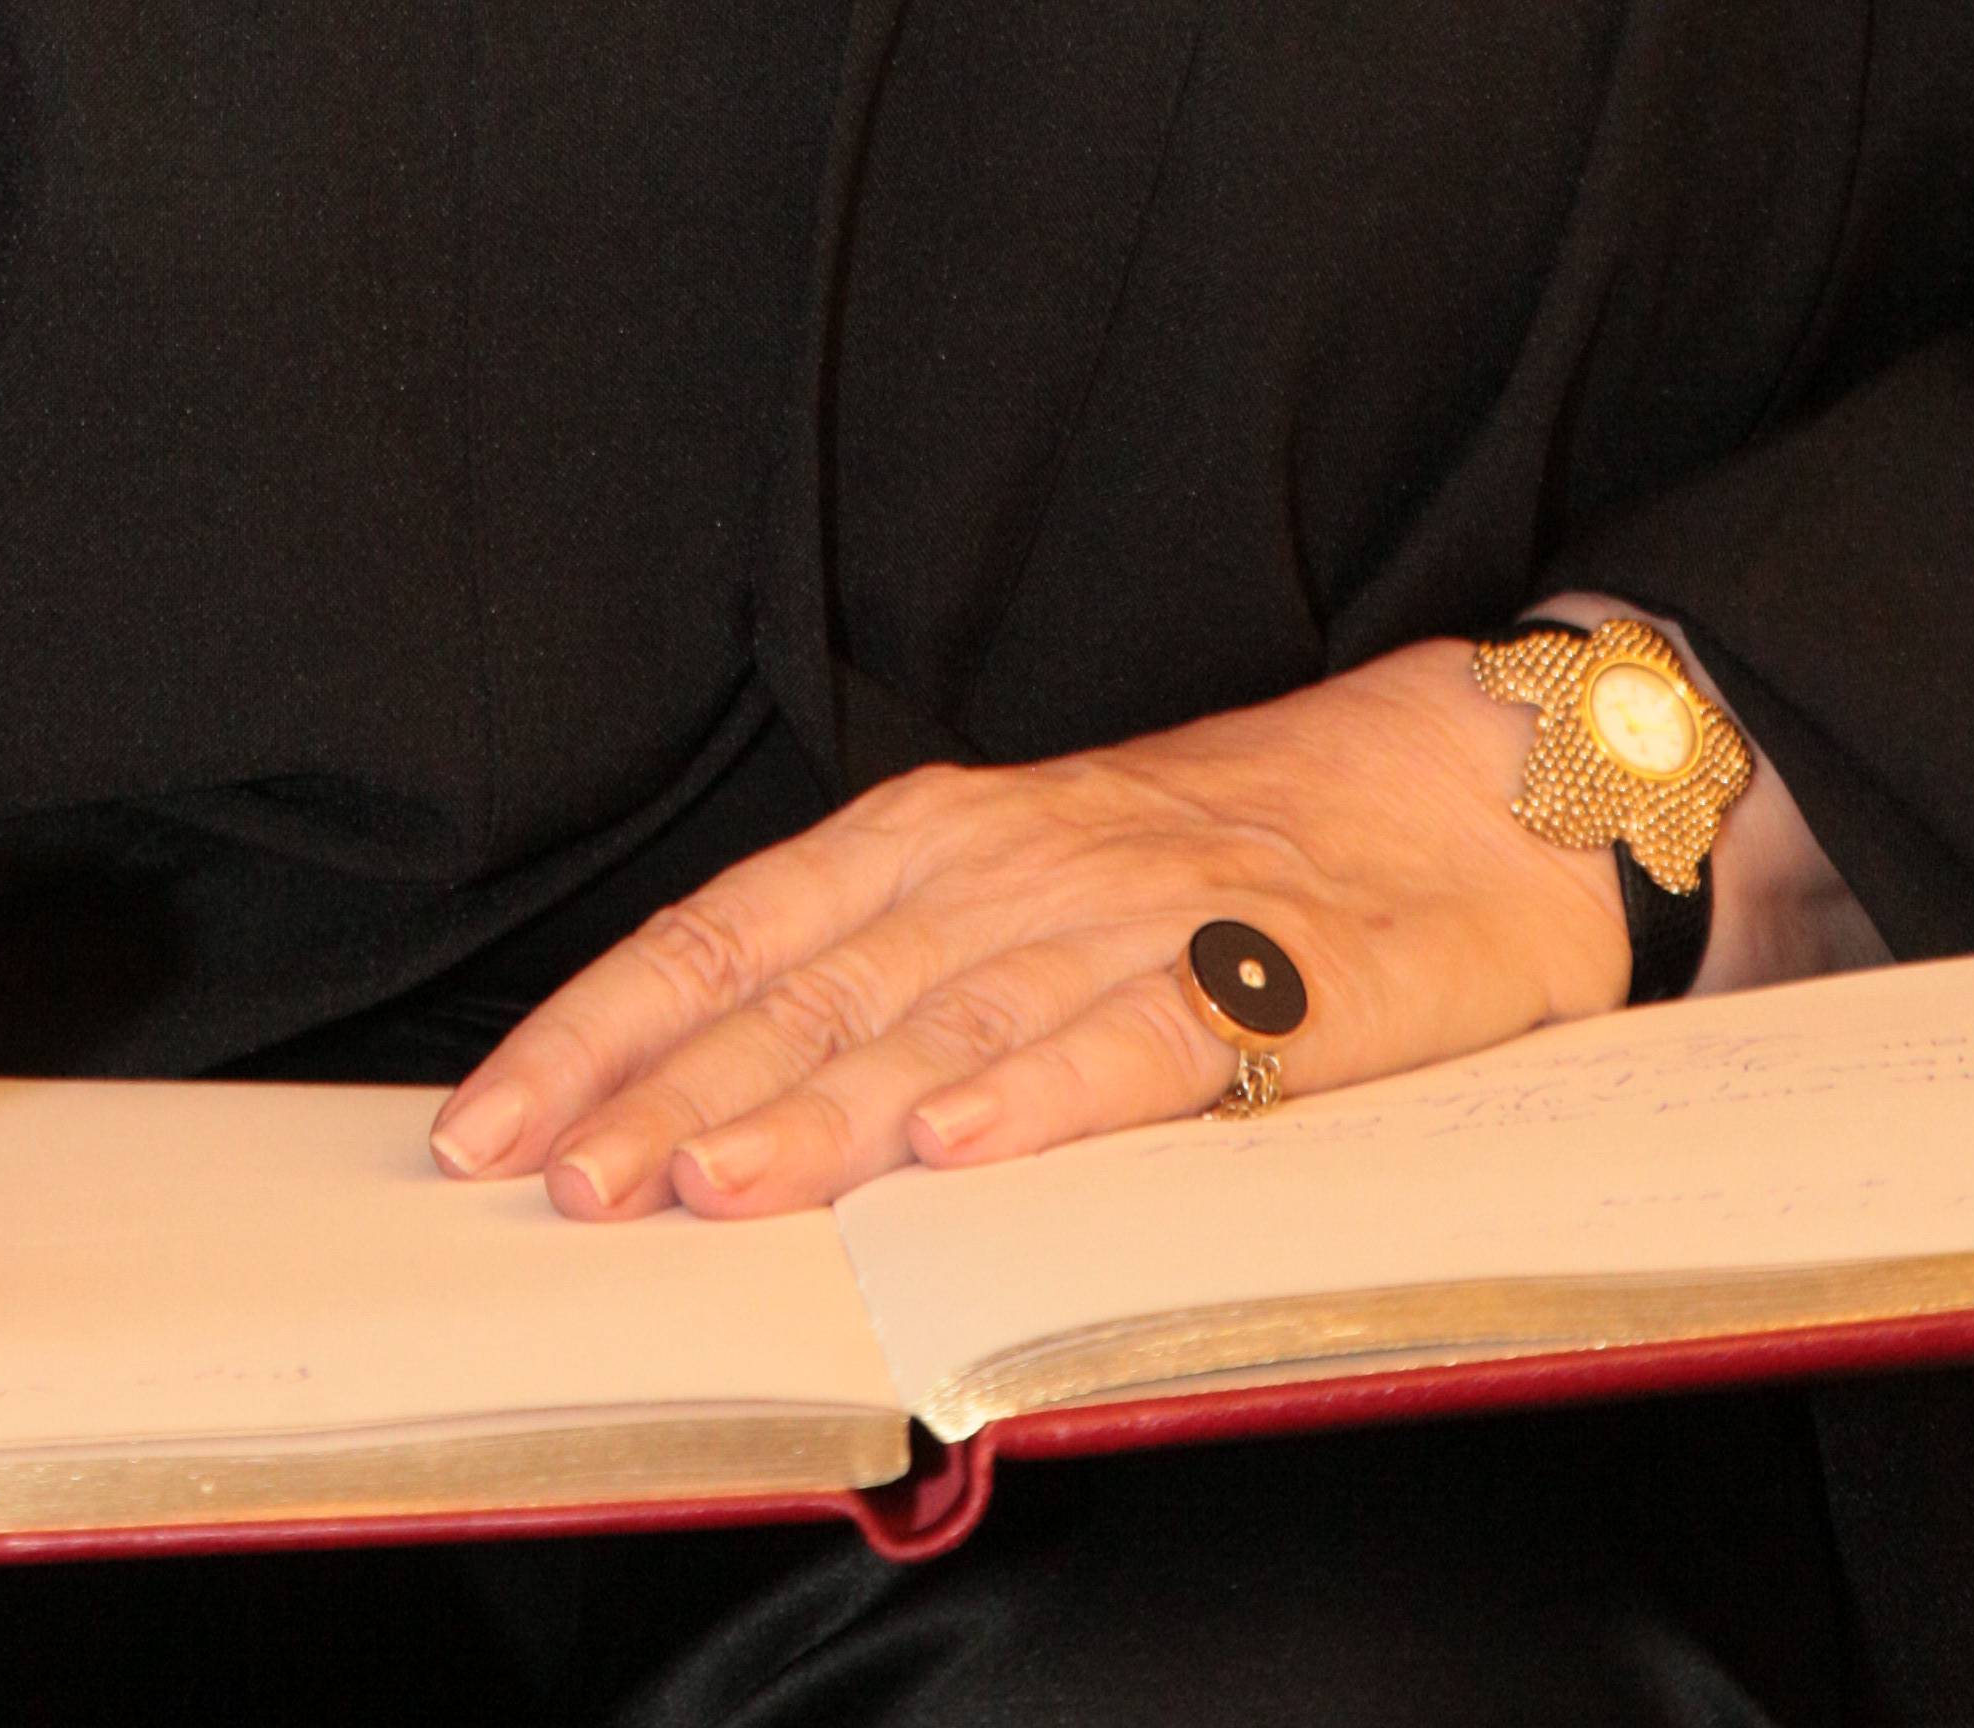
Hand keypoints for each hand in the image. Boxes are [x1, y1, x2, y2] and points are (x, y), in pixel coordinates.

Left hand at [431, 640, 1629, 1223]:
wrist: (1476, 791)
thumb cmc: (1238, 849)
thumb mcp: (1039, 879)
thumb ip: (898, 969)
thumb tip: (703, 1087)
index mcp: (948, 833)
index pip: (739, 928)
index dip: (613, 1026)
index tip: (497, 1119)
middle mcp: (1021, 858)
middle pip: (818, 985)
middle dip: (675, 1089)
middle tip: (564, 1183)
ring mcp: (1143, 913)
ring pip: (951, 1016)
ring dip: (822, 1105)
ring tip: (710, 1183)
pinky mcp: (1278, 977)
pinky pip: (1146, 1037)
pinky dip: (1047, 1088)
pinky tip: (960, 1147)